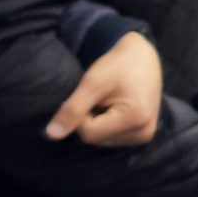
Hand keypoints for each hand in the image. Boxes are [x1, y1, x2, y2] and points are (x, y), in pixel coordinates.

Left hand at [44, 29, 161, 145]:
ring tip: (111, 100)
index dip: (81, 114)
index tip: (90, 94)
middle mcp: (144, 132)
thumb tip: (52, 135)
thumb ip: (72, 109)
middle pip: (96, 139)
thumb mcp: (93, 82)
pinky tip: (116, 107)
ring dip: (98, 122)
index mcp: (136, 118)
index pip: (89, 133)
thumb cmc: (118, 65)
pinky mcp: (143, 134)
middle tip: (102, 96)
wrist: (143, 56)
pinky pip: (112, 138)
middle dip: (90, 119)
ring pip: (102, 140)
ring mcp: (145, 135)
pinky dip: (107, 124)